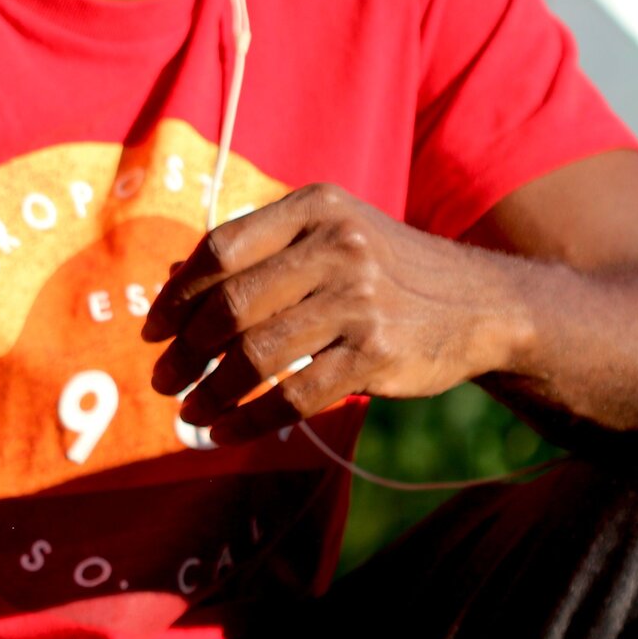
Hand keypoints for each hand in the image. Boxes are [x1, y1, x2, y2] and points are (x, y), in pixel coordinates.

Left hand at [140, 184, 524, 445]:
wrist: (485, 303)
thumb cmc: (384, 269)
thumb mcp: (330, 234)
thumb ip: (259, 252)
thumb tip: (171, 283)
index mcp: (313, 207)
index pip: (220, 248)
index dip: (177, 293)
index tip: (153, 328)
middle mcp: (335, 246)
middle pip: (231, 304)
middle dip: (185, 348)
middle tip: (161, 377)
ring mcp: (359, 300)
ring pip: (257, 354)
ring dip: (211, 389)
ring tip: (188, 409)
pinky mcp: (377, 354)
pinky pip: (295, 395)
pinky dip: (251, 419)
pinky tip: (225, 431)